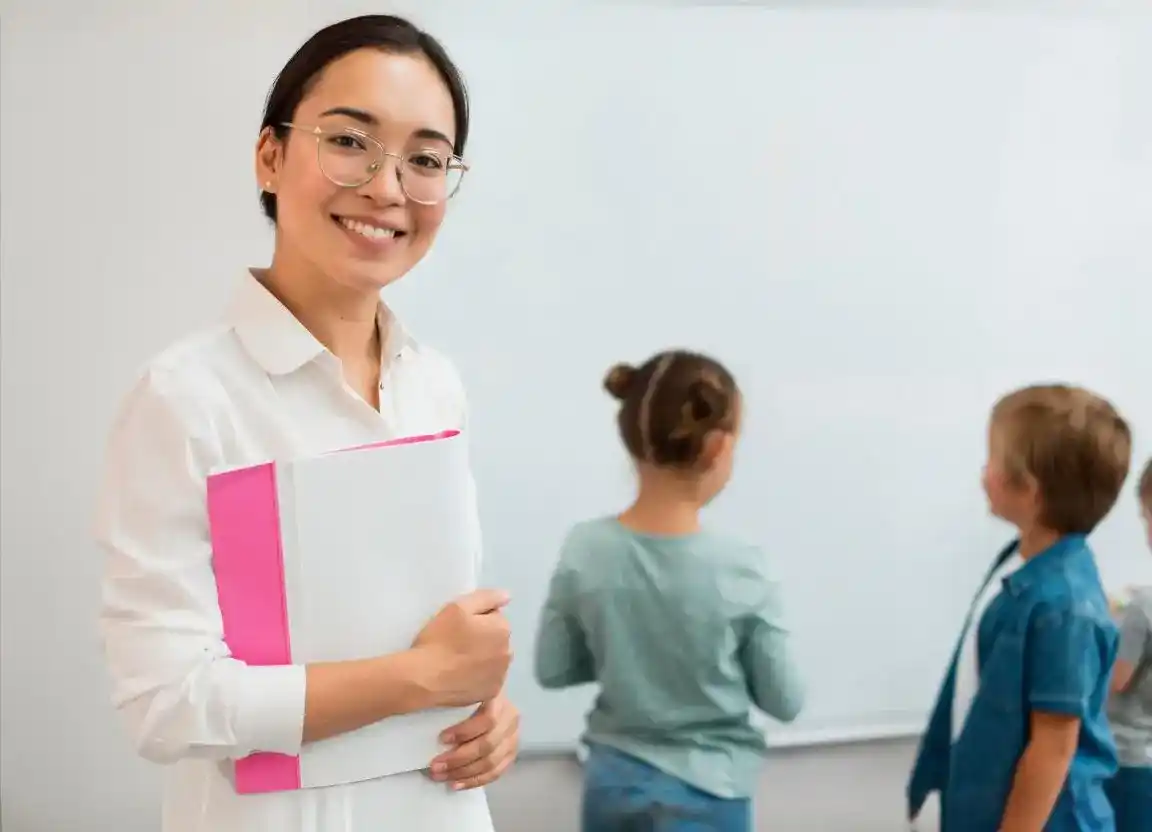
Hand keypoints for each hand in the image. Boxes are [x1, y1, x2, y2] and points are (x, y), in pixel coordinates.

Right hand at [413, 589, 511, 706]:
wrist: (424, 678)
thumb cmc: (440, 639)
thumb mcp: (458, 607)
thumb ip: (486, 598)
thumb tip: (507, 596)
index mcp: (502, 629)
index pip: (495, 617)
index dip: (476, 620)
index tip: (459, 627)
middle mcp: (508, 652)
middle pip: (497, 639)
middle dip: (483, 638)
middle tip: (457, 643)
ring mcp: (501, 675)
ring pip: (494, 659)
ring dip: (483, 657)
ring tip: (459, 661)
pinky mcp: (492, 693)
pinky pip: (489, 679)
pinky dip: (480, 676)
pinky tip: (462, 676)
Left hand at [428, 694, 519, 789]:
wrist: (483, 701)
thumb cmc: (464, 693)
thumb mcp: (457, 689)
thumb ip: (447, 697)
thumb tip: (417, 703)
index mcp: (498, 698)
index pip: (488, 719)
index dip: (465, 732)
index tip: (441, 739)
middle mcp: (510, 718)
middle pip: (488, 744)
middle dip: (459, 759)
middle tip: (435, 766)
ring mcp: (512, 738)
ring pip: (492, 762)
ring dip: (464, 773)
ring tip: (441, 776)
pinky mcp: (510, 754)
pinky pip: (495, 773)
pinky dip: (475, 780)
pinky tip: (456, 784)